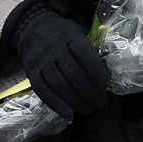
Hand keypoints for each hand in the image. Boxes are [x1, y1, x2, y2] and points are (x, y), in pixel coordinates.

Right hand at [5, 0, 108, 118]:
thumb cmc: (63, 34)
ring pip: (59, 84)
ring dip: (76, 101)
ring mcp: (41, 61)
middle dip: (90, 92)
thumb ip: (93, 46)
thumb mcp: (79, 31)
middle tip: (101, 102)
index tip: (105, 86)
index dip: (97, 73)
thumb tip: (111, 68)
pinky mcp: (31, 72)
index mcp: (70, 35)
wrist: (32, 28)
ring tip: (89, 109)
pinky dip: (56, 104)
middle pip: (74, 74)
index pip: (85, 55)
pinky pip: (42, 91)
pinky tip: (68, 113)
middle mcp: (54, 48)